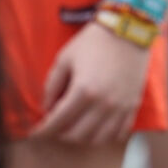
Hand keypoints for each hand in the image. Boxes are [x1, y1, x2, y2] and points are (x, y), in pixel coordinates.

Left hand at [31, 20, 152, 144]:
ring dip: (81, 138)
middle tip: (54, 126)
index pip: (57, 122)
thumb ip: (51, 86)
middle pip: (76, 135)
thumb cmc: (94, 41)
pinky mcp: (133, 105)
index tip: (34, 133)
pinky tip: (96, 129)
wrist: (129, 28)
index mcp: (83, 90)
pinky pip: (119, 133)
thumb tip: (47, 109)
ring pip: (97, 139)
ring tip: (74, 128)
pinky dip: (105, 136)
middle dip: (60, 134)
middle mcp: (103, 104)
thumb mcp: (65, 59)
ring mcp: (120, 106)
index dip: (42, 131)